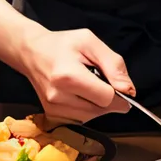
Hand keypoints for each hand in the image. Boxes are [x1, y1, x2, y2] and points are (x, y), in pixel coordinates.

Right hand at [18, 27, 135, 123]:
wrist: (32, 52)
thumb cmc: (61, 44)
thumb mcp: (90, 42)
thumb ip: (113, 64)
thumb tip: (128, 90)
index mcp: (68, 76)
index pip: (107, 98)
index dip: (119, 92)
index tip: (118, 84)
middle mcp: (58, 96)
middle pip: (101, 109)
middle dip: (108, 96)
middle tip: (98, 77)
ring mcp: (54, 108)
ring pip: (93, 116)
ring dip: (98, 103)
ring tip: (87, 83)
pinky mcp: (53, 115)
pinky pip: (82, 118)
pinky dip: (87, 108)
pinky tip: (80, 92)